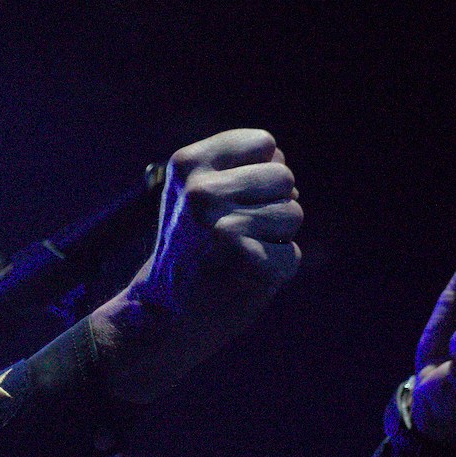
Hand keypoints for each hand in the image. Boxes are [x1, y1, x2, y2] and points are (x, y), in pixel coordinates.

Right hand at [93, 129, 303, 401]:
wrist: (162, 313)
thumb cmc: (189, 248)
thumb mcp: (195, 191)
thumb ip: (235, 166)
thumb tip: (279, 159)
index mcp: (187, 163)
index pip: (265, 143)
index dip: (258, 172)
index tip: (231, 200)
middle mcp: (202, 191)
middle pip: (284, 176)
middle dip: (271, 203)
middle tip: (232, 234)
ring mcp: (224, 228)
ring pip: (293, 214)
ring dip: (274, 238)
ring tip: (234, 256)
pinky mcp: (248, 264)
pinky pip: (291, 256)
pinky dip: (274, 271)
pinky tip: (241, 279)